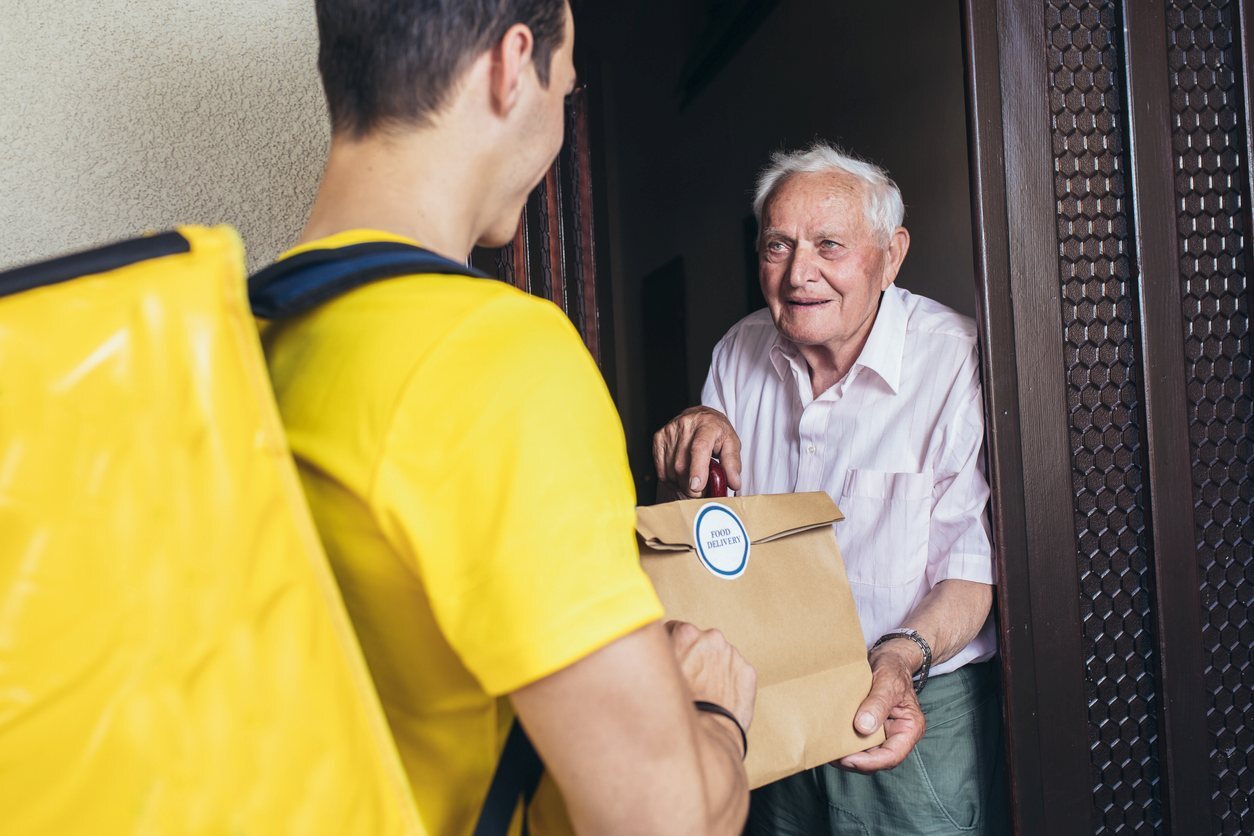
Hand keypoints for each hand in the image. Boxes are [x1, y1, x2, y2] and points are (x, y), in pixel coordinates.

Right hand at [652, 407, 742, 497]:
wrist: (699, 416)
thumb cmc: (716, 431)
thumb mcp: (731, 443)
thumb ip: (733, 463)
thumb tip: (734, 483)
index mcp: (707, 424)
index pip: (699, 447)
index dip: (697, 469)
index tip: (697, 487)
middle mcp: (685, 425)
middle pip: (682, 465)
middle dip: (692, 486)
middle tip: (703, 490)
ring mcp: (669, 432)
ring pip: (671, 471)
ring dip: (682, 484)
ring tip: (693, 478)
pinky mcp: (658, 439)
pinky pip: (662, 470)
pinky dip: (672, 479)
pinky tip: (682, 475)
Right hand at [665, 620, 756, 732]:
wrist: (705, 735)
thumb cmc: (676, 709)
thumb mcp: (654, 674)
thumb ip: (656, 654)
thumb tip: (647, 646)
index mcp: (686, 633)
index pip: (675, 630)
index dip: (672, 649)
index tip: (672, 664)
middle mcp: (711, 637)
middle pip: (699, 642)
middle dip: (694, 657)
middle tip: (688, 681)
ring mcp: (732, 654)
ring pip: (719, 657)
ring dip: (712, 669)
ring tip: (703, 693)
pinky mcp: (747, 672)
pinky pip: (736, 673)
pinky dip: (730, 683)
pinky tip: (719, 698)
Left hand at [834, 643, 925, 771]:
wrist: (887, 657)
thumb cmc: (892, 667)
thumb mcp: (887, 682)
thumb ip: (878, 704)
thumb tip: (863, 728)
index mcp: (909, 728)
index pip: (892, 756)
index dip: (870, 762)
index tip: (848, 759)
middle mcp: (897, 735)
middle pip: (876, 759)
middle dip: (854, 761)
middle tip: (830, 754)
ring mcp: (883, 732)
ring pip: (865, 753)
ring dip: (847, 754)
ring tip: (827, 748)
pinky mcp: (870, 727)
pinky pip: (858, 741)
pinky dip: (845, 742)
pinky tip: (830, 738)